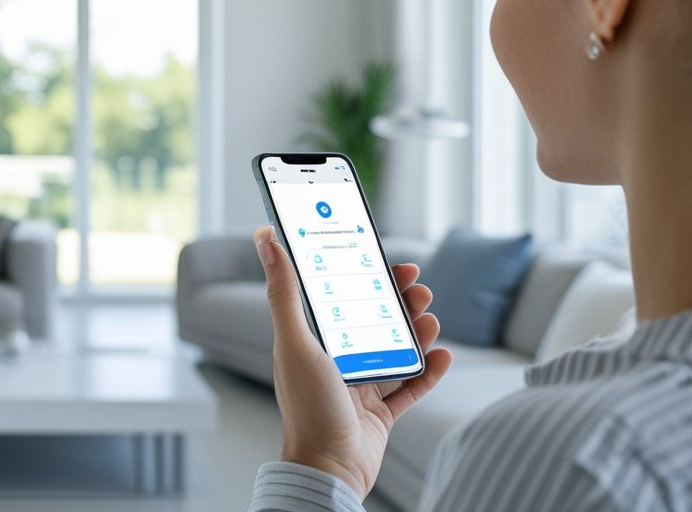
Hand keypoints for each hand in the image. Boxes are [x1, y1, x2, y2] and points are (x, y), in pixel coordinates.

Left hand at [253, 225, 451, 496]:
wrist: (329, 469)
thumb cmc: (308, 407)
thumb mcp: (296, 342)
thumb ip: (285, 293)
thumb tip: (266, 241)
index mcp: (312, 342)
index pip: (340, 298)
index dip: (364, 277)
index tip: (387, 260)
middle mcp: (334, 362)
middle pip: (373, 321)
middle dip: (398, 302)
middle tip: (419, 286)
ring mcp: (358, 388)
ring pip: (394, 350)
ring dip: (416, 332)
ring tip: (432, 320)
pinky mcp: (379, 414)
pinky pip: (410, 387)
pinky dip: (428, 371)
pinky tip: (443, 355)